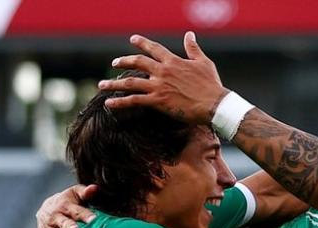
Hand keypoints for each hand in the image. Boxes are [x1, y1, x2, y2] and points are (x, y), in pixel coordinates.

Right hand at [34, 184, 97, 227]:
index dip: (87, 215)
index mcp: (67, 206)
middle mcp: (57, 217)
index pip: (79, 211)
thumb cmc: (69, 201)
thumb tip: (95, 188)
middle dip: (69, 227)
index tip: (95, 220)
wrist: (48, 206)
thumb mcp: (76, 193)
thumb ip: (86, 192)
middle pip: (64, 222)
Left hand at [98, 32, 227, 124]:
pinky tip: (108, 103)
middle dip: (123, 61)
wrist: (215, 104)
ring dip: (114, 84)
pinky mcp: (158, 101)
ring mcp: (159, 86)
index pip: (153, 48)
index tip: (132, 39)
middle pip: (137, 62)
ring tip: (102, 85)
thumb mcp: (204, 62)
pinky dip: (120, 102)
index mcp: (173, 61)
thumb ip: (193, 48)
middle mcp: (163, 71)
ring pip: (131, 82)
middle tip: (114, 63)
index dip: (141, 42)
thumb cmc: (212, 85)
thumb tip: (189, 34)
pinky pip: (134, 101)